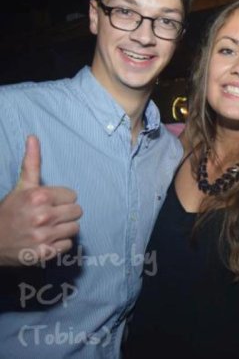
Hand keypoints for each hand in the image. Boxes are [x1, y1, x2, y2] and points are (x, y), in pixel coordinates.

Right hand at [0, 136, 81, 265]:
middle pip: (77, 211)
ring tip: (49, 228)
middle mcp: (43, 216)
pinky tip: (47, 240)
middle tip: (50, 216)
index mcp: (39, 197)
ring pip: (75, 228)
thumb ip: (31, 162)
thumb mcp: (21, 186)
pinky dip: (59, 244)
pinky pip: (68, 245)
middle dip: (65, 213)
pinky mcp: (44, 253)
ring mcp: (44, 236)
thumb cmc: (9, 211)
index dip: (61, 199)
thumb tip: (33, 137)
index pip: (72, 196)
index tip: (48, 202)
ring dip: (64, 228)